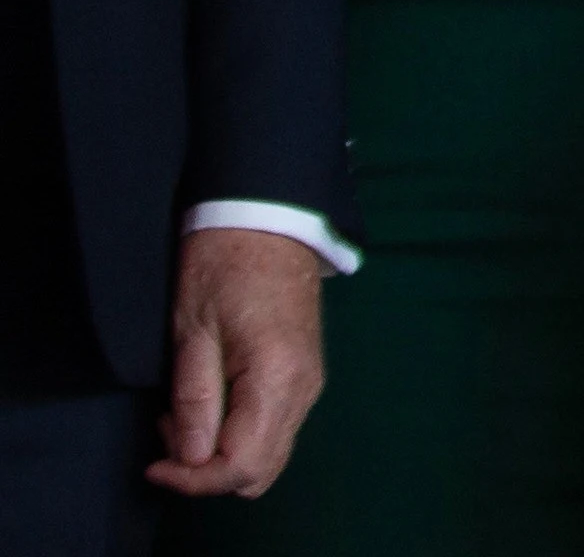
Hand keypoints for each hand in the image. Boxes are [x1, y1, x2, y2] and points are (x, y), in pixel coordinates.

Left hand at [146, 227, 321, 498]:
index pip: (240, 466)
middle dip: (207, 473)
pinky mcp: (305, 377)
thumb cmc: (223, 268)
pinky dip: (238, 437)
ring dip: (220, 455)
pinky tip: (209, 401)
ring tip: (183, 414)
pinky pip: (274, 431)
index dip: (193, 480)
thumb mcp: (192, 332)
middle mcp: (304, 390)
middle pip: (261, 472)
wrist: (269, 223)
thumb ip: (193, 400)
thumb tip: (188, 458)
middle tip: (167, 434)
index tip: (154, 465)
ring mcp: (310, 385)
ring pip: (269, 456)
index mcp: (277, 379)